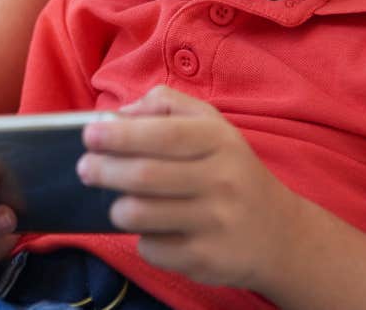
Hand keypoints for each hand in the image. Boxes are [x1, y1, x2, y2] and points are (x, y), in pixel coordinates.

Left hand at [77, 86, 300, 291]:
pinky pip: (153, 249)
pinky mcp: (207, 259)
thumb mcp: (211, 126)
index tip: (90, 135)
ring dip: (117, 209)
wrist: (279, 233)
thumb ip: (166, 107)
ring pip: (141, 215)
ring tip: (118, 204)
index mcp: (219, 141)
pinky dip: (143, 240)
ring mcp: (216, 222)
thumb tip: (119, 116)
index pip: (164, 134)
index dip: (121, 135)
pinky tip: (154, 231)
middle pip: (144, 175)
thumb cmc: (230, 170)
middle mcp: (222, 180)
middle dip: (104, 171)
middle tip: (86, 169)